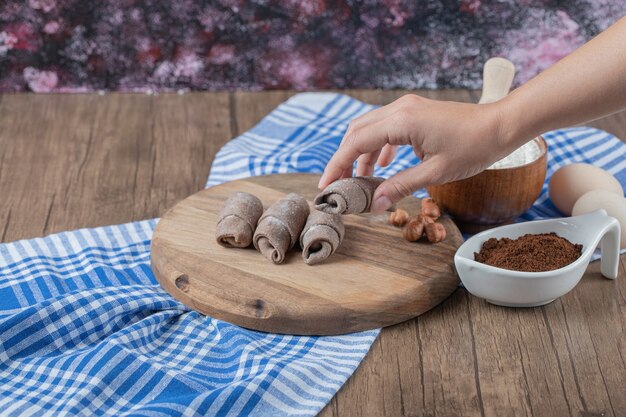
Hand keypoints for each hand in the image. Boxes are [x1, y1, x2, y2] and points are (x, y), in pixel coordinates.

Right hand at [318, 94, 514, 212]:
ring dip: (361, 153)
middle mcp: (400, 109)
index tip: (326, 185)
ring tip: (361, 180)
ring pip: (369, 128)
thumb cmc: (474, 147)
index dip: (337, 165)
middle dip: (344, 159)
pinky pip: (386, 127)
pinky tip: (384, 165)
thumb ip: (401, 186)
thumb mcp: (436, 172)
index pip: (356, 143)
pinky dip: (378, 146)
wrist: (501, 125)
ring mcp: (407, 107)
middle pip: (356, 132)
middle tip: (338, 184)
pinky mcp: (415, 111)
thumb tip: (375, 205)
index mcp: (402, 121)